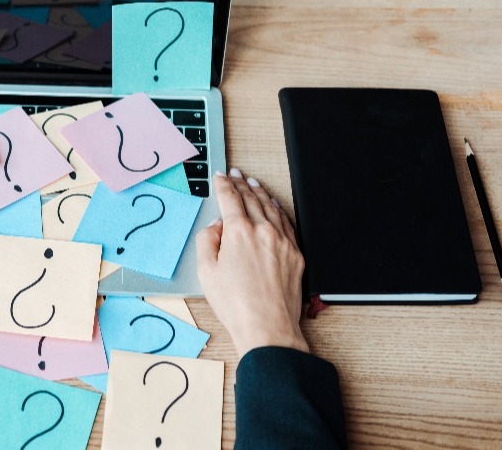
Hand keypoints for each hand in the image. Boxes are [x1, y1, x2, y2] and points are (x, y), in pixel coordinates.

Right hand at [195, 168, 308, 359]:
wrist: (267, 326)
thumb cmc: (236, 304)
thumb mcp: (206, 271)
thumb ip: (207, 241)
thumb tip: (215, 227)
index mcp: (239, 232)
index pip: (230, 199)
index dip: (223, 185)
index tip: (220, 177)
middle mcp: (263, 231)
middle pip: (251, 199)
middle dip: (241, 183)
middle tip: (235, 174)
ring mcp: (283, 241)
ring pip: (271, 207)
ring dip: (260, 192)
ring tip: (252, 183)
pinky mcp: (295, 254)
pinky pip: (287, 222)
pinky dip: (278, 209)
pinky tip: (274, 206)